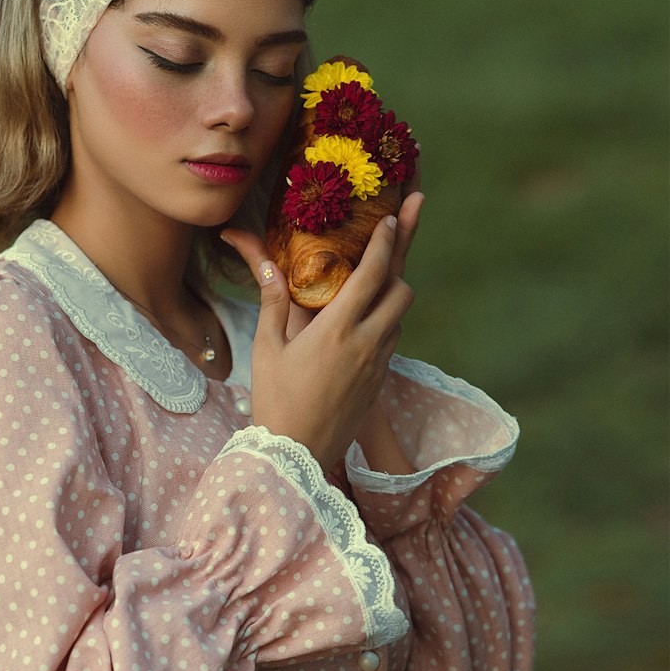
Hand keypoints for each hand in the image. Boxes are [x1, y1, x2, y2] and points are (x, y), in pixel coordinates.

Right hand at [222, 192, 422, 474]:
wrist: (298, 454)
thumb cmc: (275, 400)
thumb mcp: (267, 349)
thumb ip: (273, 303)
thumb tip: (268, 264)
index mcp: (338, 329)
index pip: (374, 273)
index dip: (388, 240)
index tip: (394, 216)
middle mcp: (367, 343)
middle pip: (402, 289)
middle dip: (400, 262)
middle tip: (397, 235)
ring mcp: (378, 364)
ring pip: (400, 315)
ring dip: (391, 294)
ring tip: (375, 278)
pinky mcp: (380, 382)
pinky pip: (392, 341)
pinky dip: (384, 322)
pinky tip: (364, 319)